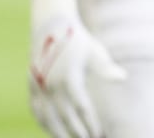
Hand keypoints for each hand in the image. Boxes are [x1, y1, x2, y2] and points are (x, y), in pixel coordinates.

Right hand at [28, 0, 125, 137]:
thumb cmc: (78, 40)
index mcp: (69, 77)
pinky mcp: (31, 85)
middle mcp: (52, 84)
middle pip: (64, 116)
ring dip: (57, 132)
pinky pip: (36, 110)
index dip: (90, 123)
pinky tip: (53, 130)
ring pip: (46, 117)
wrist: (51, 26)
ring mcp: (38, 86)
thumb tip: (122, 78)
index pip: (81, 107)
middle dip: (76, 132)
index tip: (98, 134)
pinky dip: (43, 122)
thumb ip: (105, 67)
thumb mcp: (94, 51)